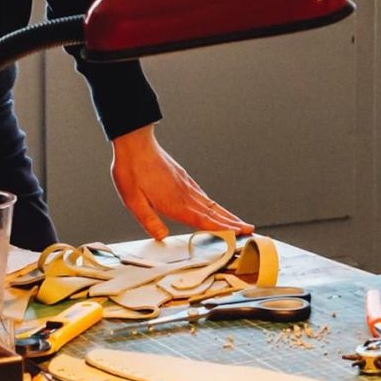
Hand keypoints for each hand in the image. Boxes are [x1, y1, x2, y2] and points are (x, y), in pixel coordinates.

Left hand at [110, 124, 252, 240]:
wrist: (134, 144)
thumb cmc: (131, 171)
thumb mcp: (133, 201)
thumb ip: (148, 220)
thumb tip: (162, 236)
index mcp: (175, 202)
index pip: (203, 220)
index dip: (222, 229)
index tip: (239, 234)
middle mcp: (185, 194)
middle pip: (214, 212)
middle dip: (232, 222)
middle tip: (249, 229)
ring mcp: (186, 184)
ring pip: (210, 203)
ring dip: (226, 214)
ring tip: (237, 221)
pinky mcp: (182, 177)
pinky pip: (202, 195)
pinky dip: (213, 204)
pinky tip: (213, 207)